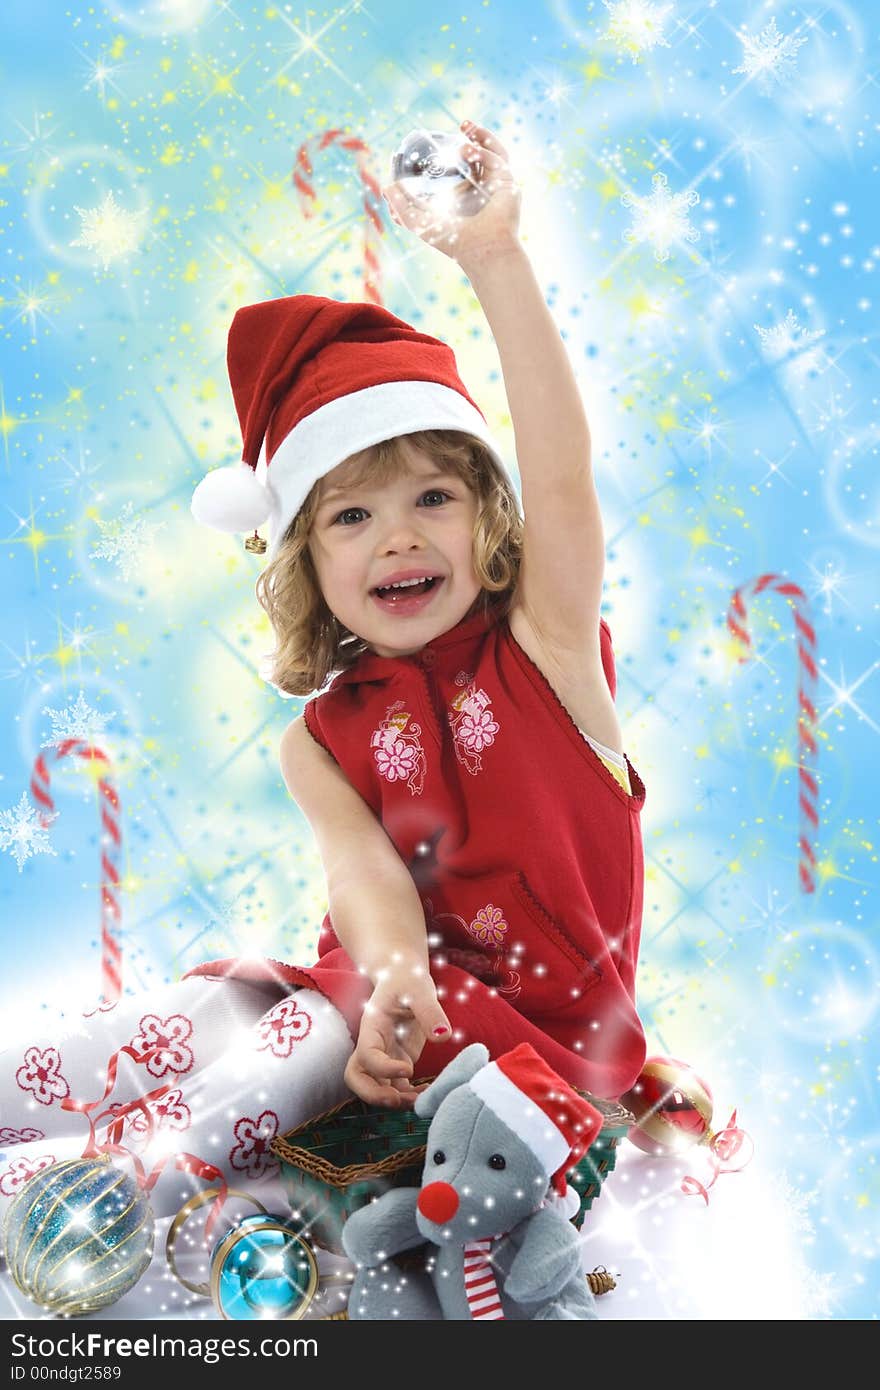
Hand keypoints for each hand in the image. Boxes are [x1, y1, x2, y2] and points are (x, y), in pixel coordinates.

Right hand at [344, 965, 451, 1107]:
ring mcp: (385, 1056)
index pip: (366, 1055)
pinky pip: (399, 1087)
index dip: (383, 1068)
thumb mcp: (419, 989)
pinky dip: (412, 1096)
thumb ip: (430, 1011)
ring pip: (377, 1088)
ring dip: (395, 1101)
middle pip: (357, 1079)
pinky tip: (431, 1093)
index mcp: (371, 1027)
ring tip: (422, 1101)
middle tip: (398, 1100)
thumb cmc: (408, 980)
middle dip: (373, 1095)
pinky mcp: (399, 1062)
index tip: (409, 1069)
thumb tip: (443, 1036)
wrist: (406, 979)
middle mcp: (373, 1045)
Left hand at [383, 120, 520, 265]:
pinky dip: (483, 152)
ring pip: (495, 152)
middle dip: (477, 135)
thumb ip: (401, 207)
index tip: (439, 138)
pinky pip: (498, 160)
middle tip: (463, 123)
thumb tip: (386, 187)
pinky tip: (467, 149)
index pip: (464, 167)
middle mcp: (485, 189)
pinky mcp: (508, 185)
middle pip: (484, 155)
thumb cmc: (453, 241)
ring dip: (483, 136)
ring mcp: (498, 186)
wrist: (478, 250)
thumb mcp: (420, 222)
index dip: (454, 151)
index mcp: (467, 195)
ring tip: (466, 128)